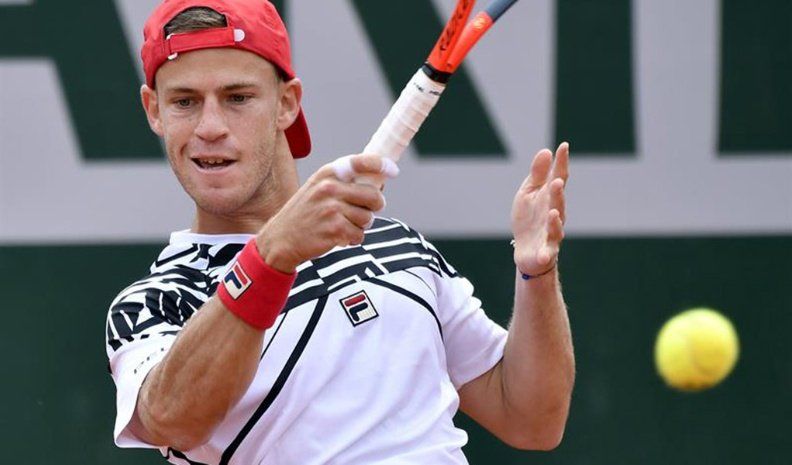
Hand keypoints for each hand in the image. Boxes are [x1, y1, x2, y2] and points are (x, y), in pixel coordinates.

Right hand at [257, 154, 398, 272]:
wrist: (281, 238)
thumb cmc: (305, 213)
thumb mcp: (318, 188)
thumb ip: (344, 182)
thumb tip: (379, 181)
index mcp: (327, 173)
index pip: (361, 162)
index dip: (381, 165)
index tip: (393, 170)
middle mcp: (330, 188)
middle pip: (374, 196)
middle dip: (375, 206)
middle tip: (365, 212)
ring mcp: (332, 209)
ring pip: (368, 218)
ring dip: (360, 225)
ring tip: (343, 226)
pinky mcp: (335, 229)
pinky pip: (359, 234)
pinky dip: (353, 238)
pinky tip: (339, 237)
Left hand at [511, 143, 569, 276]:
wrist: (525, 249)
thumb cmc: (529, 218)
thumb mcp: (528, 193)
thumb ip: (537, 175)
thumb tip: (546, 151)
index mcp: (550, 197)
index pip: (558, 177)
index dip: (561, 163)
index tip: (563, 146)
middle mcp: (555, 213)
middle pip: (558, 202)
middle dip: (558, 193)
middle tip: (557, 182)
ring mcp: (552, 233)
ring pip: (556, 227)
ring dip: (555, 220)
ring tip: (553, 213)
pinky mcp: (546, 251)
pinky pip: (547, 252)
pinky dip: (546, 253)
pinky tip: (544, 253)